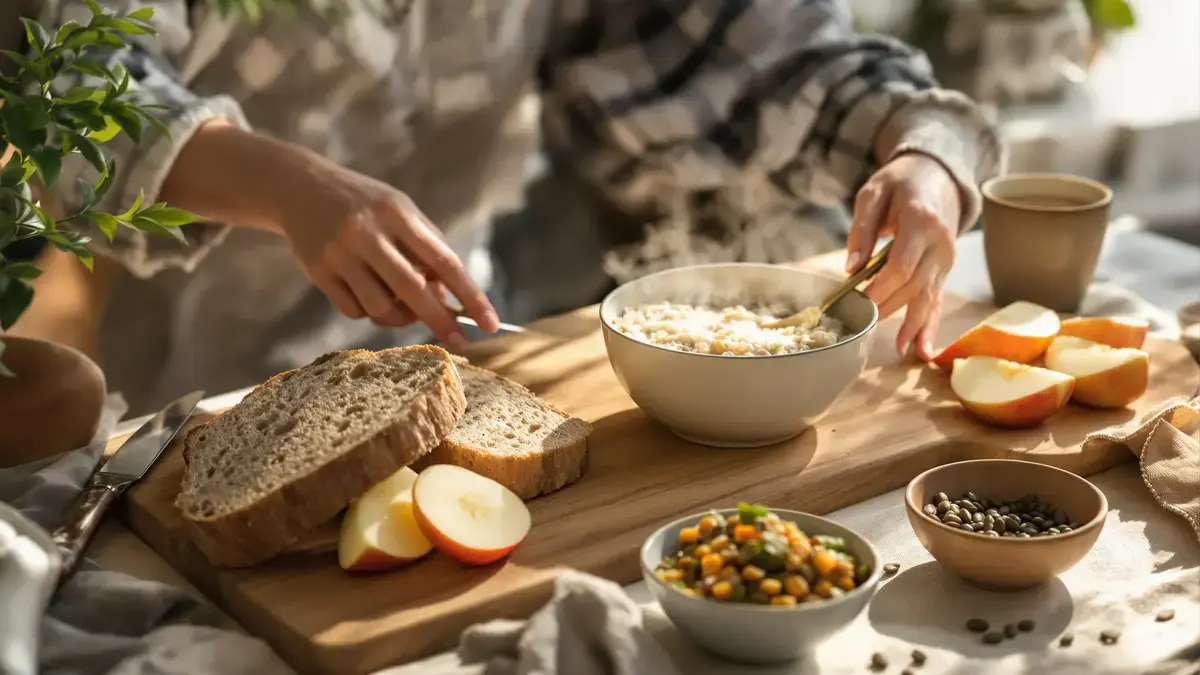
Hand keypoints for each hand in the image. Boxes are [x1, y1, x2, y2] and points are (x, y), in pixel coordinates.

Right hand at [271, 147, 498, 348]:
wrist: (299, 187)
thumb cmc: (365, 204)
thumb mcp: (401, 210)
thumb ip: (427, 249)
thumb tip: (447, 298)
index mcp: (397, 214)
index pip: (444, 261)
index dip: (470, 295)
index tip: (490, 323)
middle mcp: (367, 232)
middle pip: (413, 290)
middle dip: (440, 321)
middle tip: (461, 342)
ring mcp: (340, 253)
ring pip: (381, 308)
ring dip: (399, 317)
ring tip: (401, 303)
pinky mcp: (317, 271)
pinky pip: (354, 311)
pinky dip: (368, 312)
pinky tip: (368, 292)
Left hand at [846, 153, 960, 360]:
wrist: (938, 174)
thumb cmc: (900, 182)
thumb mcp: (873, 193)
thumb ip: (862, 229)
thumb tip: (851, 269)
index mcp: (922, 221)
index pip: (901, 264)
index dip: (880, 286)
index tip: (858, 300)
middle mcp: (940, 243)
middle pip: (913, 285)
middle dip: (888, 307)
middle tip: (863, 323)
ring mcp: (946, 258)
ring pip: (927, 296)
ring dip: (912, 324)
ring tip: (900, 349)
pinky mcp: (945, 269)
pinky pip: (937, 300)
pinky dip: (931, 326)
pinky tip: (924, 349)